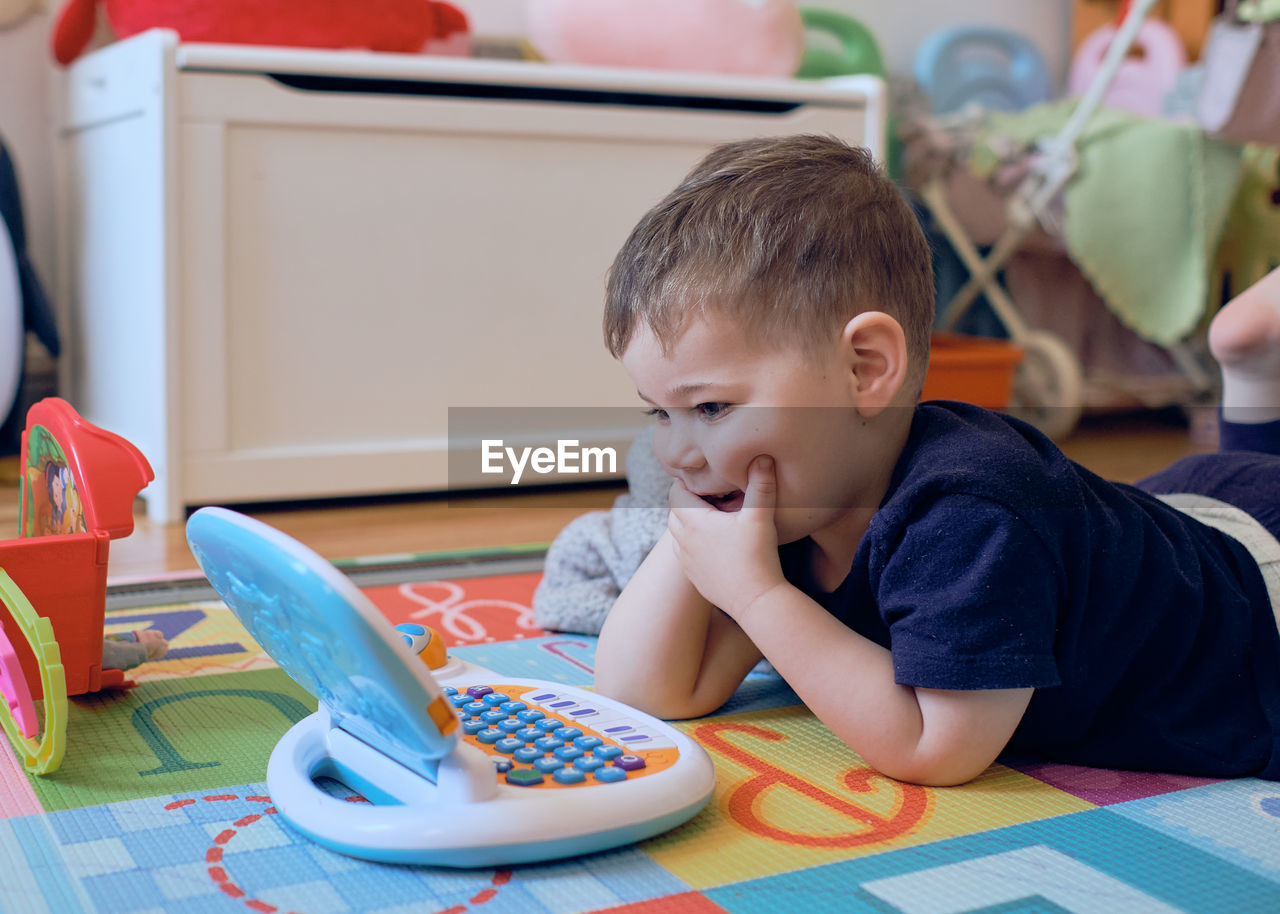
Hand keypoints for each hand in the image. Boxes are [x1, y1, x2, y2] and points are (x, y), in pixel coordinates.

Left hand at [667, 455, 787, 624]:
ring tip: (717, 519)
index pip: (676, 491)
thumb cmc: (757, 557)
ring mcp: (685, 561)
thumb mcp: (760, 517)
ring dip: (692, 523)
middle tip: (715, 497)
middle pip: (675, 510)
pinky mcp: (693, 576)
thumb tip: (763, 457)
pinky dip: (695, 544)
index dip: (690, 482)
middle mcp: (682, 540)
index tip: (710, 481)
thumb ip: (760, 485)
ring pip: (678, 533)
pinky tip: (718, 544)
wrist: (756, 601)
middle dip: (690, 500)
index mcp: (692, 521)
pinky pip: (685, 553)